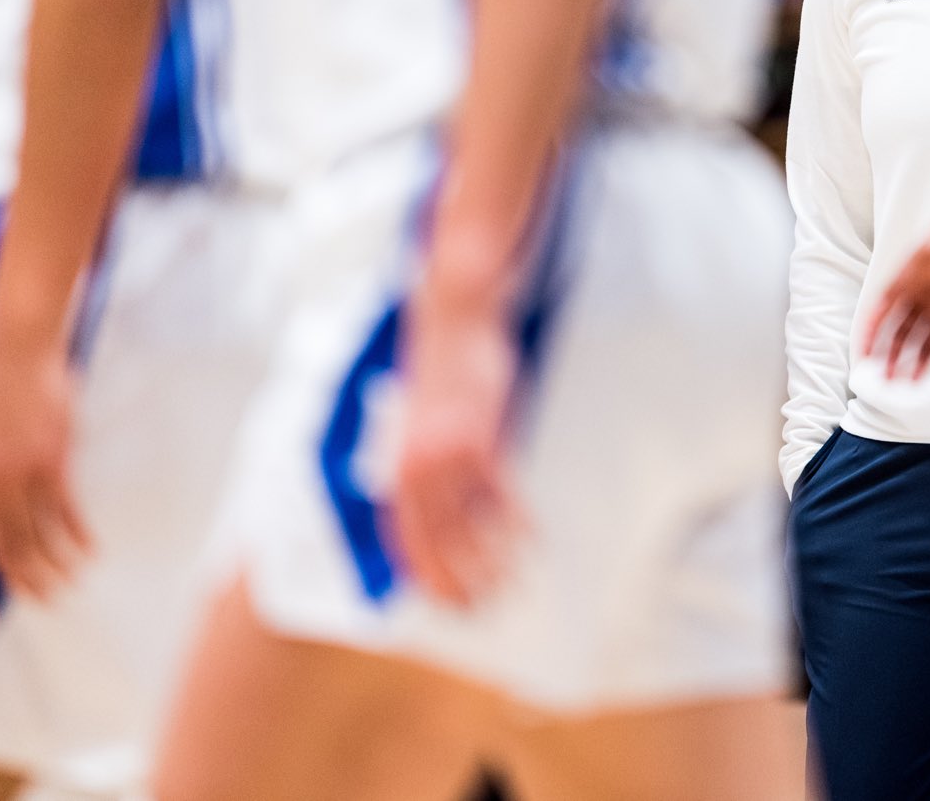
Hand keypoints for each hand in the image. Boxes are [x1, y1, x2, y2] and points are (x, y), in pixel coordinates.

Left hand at [0, 343, 91, 612]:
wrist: (19, 359)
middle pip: (6, 549)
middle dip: (25, 582)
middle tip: (45, 602)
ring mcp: (21, 474)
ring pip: (37, 535)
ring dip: (54, 564)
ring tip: (69, 583)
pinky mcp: (52, 461)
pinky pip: (66, 509)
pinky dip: (77, 534)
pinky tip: (89, 550)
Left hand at [390, 282, 525, 606]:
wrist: (453, 319)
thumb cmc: (442, 374)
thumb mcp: (425, 426)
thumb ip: (431, 468)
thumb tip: (450, 510)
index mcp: (398, 466)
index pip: (406, 538)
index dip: (424, 574)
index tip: (444, 603)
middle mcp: (415, 466)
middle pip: (436, 541)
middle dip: (457, 580)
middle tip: (481, 609)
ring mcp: (446, 452)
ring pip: (468, 524)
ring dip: (490, 561)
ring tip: (510, 587)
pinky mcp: (478, 436)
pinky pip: (499, 492)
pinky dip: (515, 520)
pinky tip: (531, 541)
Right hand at [861, 194, 929, 379]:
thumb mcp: (929, 252)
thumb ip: (906, 279)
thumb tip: (883, 305)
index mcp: (914, 276)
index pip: (885, 309)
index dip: (871, 332)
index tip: (863, 355)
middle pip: (907, 331)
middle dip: (895, 355)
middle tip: (887, 379)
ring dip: (922, 362)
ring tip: (914, 384)